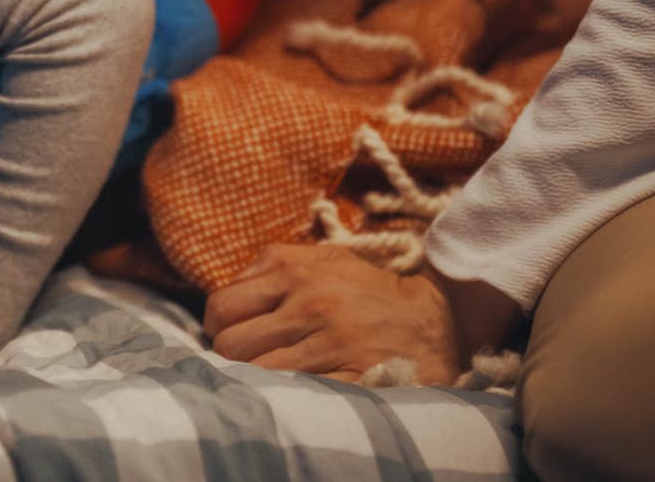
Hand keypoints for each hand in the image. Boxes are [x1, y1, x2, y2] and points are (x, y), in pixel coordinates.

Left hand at [203, 244, 459, 383]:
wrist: (437, 321)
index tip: (229, 334)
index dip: (217, 326)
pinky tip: (293, 391)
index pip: (222, 306)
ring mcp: (330, 344)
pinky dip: (286, 394)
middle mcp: (309, 305)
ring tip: (269, 377)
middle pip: (231, 344)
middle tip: (248, 359)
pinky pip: (294, 392)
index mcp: (296, 274)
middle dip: (231, 356)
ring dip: (255, 379)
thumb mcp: (325, 259)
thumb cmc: (371, 291)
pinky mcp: (350, 376)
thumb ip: (274, 263)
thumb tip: (231, 283)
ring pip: (256, 373)